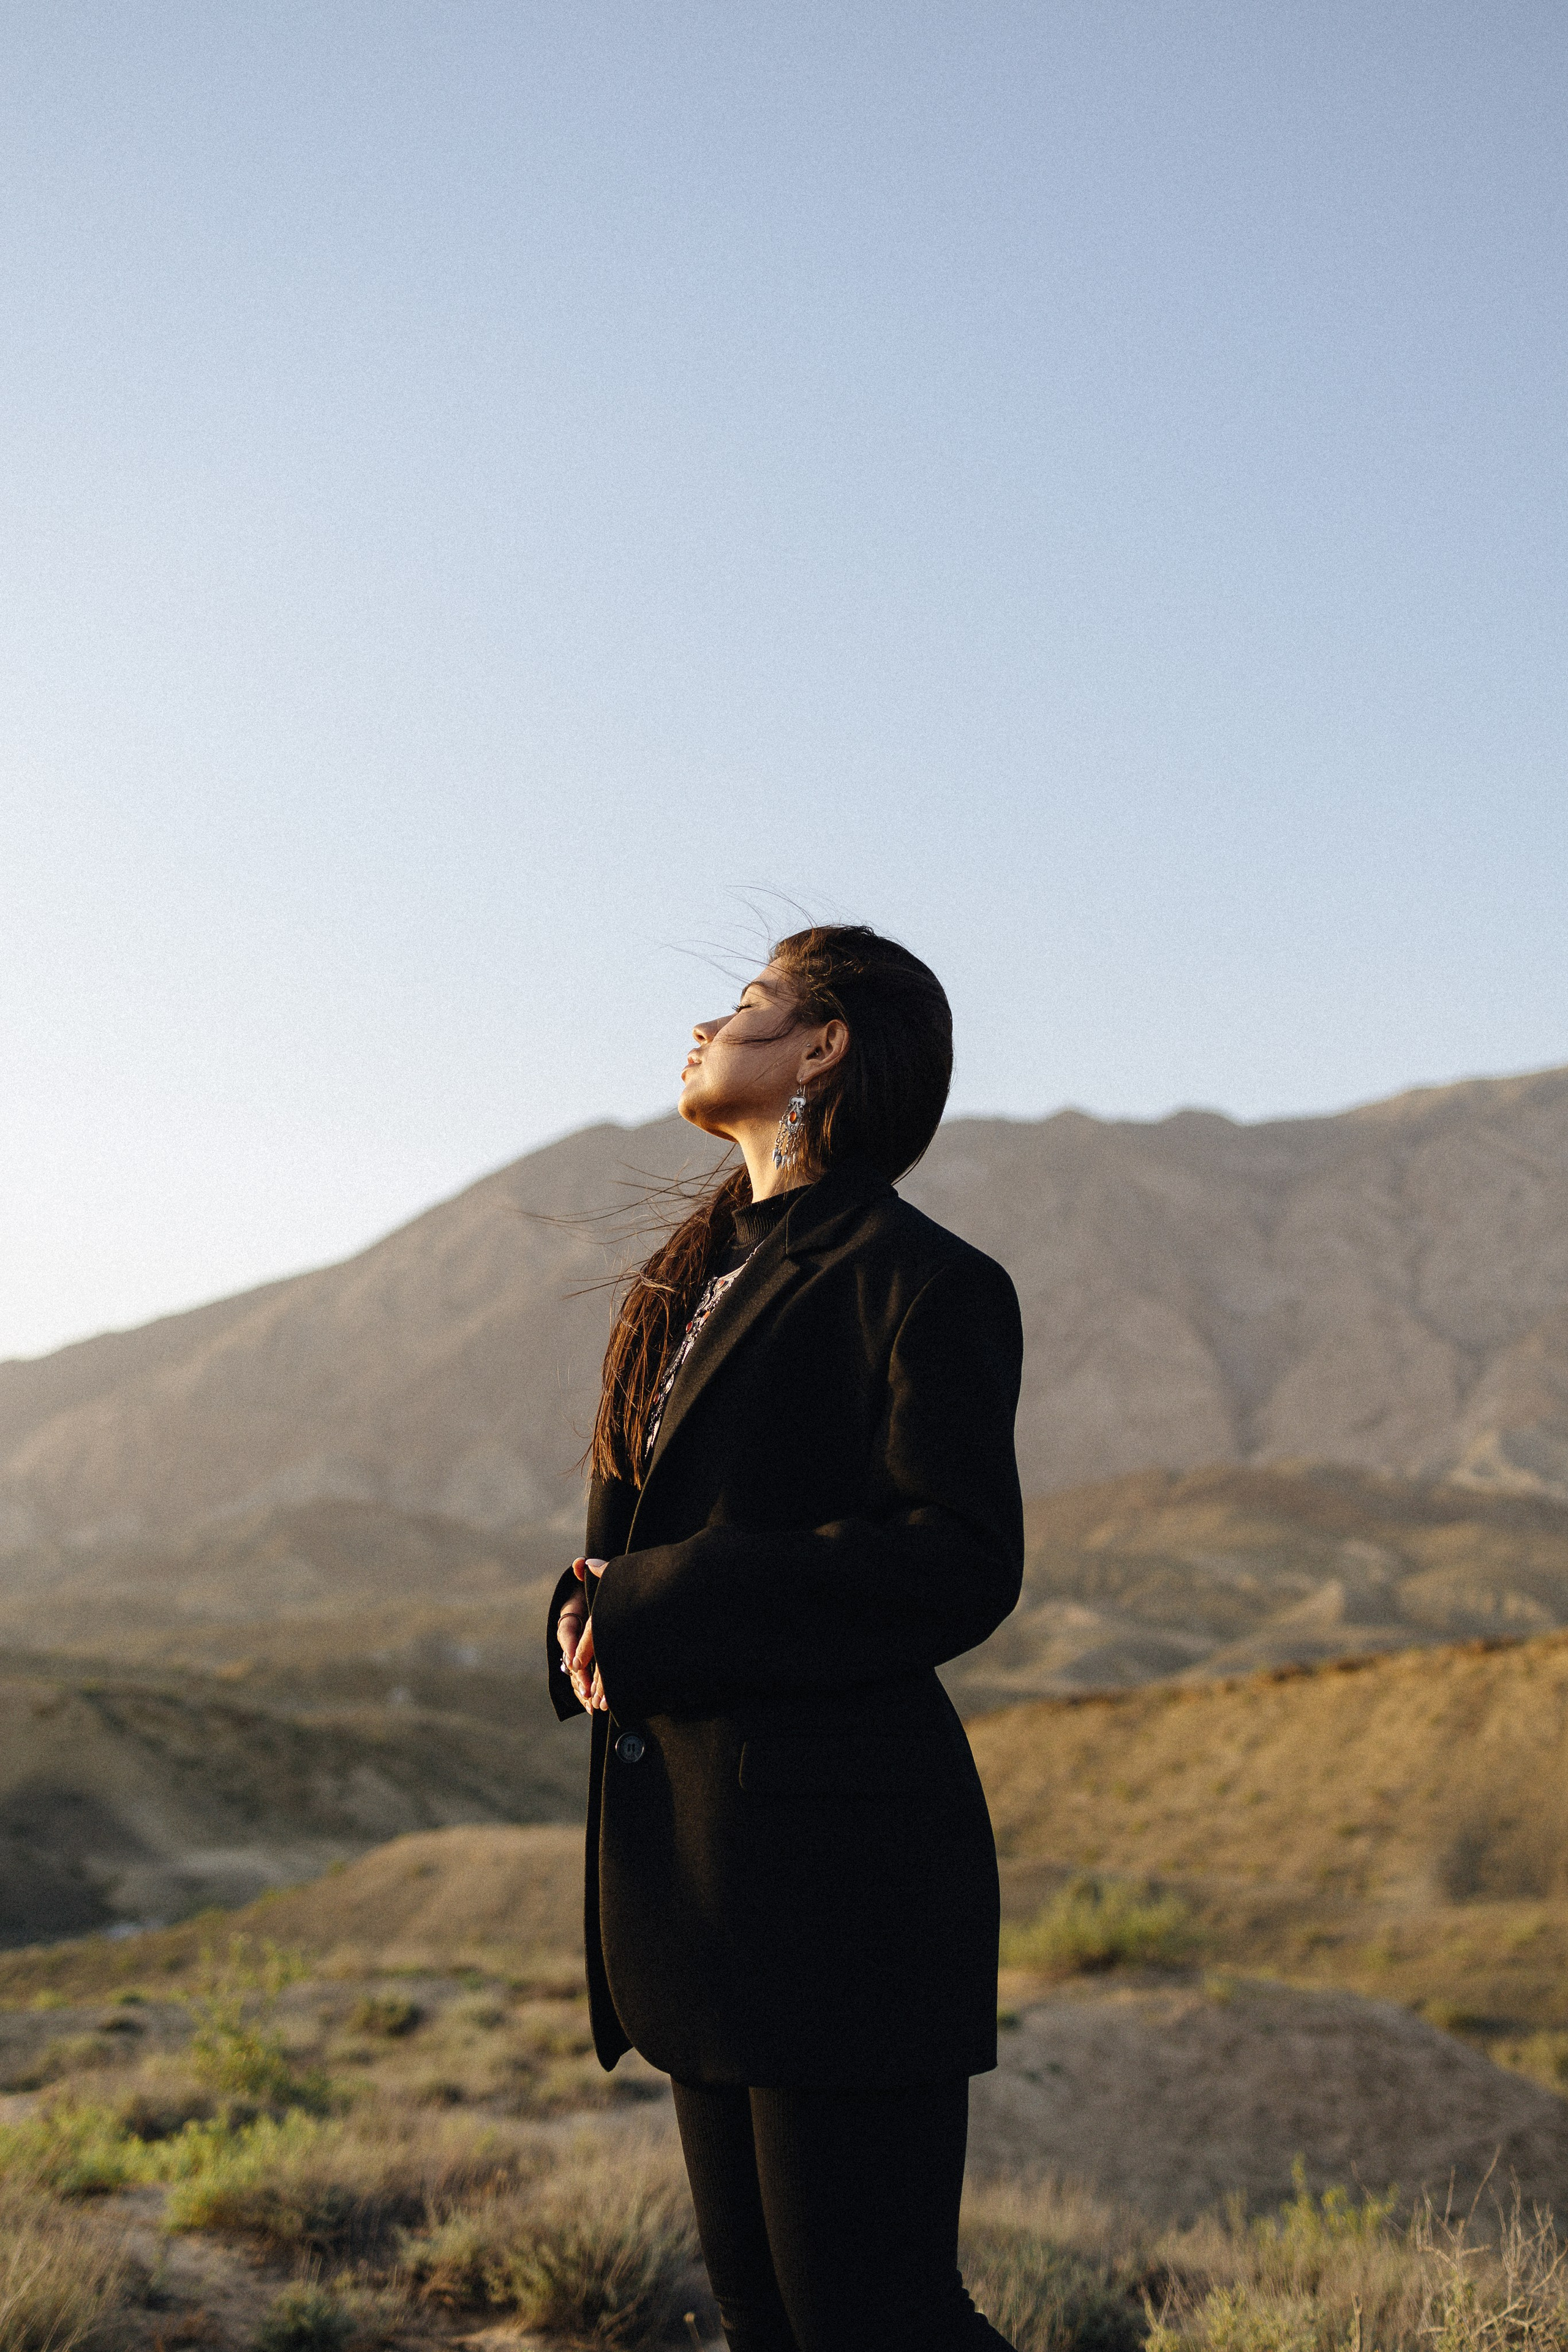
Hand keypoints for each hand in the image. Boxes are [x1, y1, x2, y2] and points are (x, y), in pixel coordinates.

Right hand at [558, 1558, 609, 1710]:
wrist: (598, 1603)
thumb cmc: (597, 1593)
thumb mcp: (593, 1585)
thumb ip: (588, 1575)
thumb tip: (580, 1562)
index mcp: (570, 1620)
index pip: (568, 1634)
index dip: (572, 1649)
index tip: (576, 1663)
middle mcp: (572, 1639)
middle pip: (572, 1660)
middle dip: (581, 1677)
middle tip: (589, 1690)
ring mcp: (580, 1653)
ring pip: (579, 1674)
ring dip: (586, 1690)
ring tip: (595, 1705)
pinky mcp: (591, 1664)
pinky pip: (589, 1681)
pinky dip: (593, 1694)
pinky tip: (599, 1707)